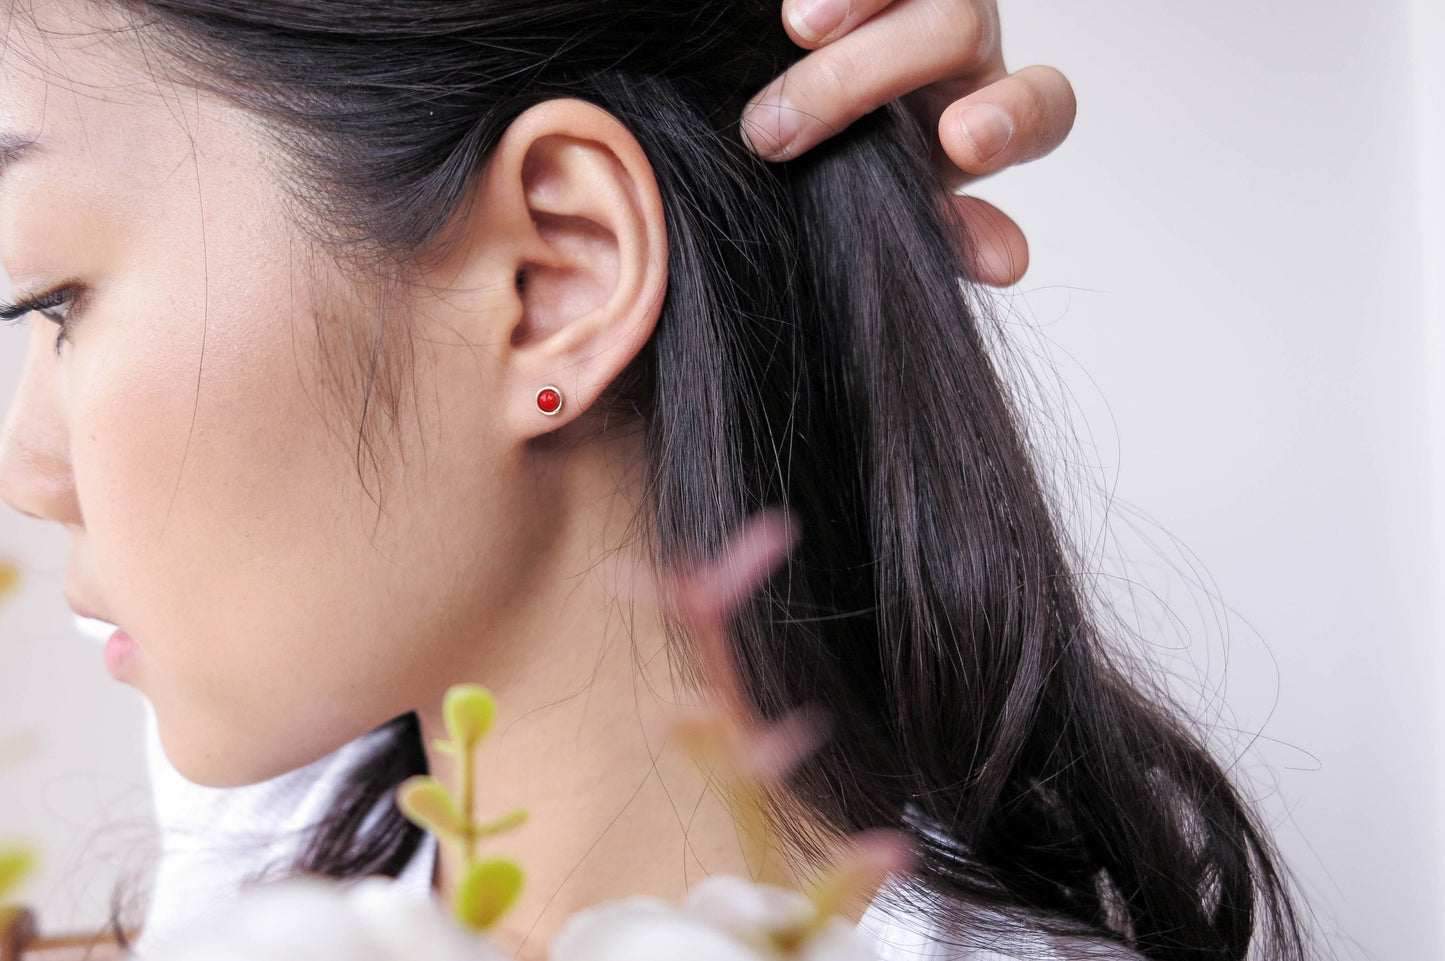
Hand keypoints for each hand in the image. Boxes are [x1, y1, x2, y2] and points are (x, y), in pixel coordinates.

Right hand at [741, 0, 1075, 285]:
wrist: (785, 128)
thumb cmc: (847, 178)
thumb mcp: (895, 210)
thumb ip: (947, 234)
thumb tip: (1006, 262)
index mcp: (987, 113)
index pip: (1039, 105)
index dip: (1014, 118)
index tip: (961, 142)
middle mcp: (961, 40)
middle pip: (957, 28)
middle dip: (867, 77)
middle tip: (776, 134)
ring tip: (798, 29)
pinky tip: (787, 13)